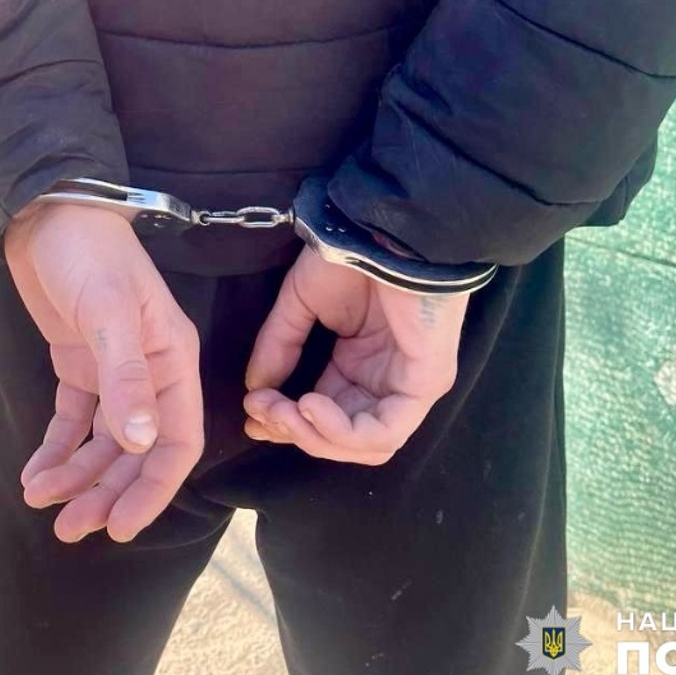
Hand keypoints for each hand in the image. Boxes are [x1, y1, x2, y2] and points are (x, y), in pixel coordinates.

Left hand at [6, 202, 203, 542]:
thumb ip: (124, 378)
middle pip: (136, 453)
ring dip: (77, 477)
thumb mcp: (110, 313)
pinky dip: (56, 450)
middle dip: (105, 493)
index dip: (152, 490)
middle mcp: (149, 374)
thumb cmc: (88, 254)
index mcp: (172, 363)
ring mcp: (113, 372)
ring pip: (103, 444)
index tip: (120, 526)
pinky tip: (35, 473)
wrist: (45, 211)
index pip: (175, 442)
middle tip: (70, 530)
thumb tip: (138, 442)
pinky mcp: (78, 366)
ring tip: (42, 502)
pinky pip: (72, 422)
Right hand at [244, 248, 468, 464]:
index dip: (285, 422)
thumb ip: (279, 347)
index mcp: (358, 366)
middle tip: (261, 413)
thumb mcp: (300, 304)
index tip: (250, 412)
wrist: (387, 227)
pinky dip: (341, 431)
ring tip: (284, 410)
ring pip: (364, 447)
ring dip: (314, 437)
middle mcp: (384, 383)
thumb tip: (254, 390)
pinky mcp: (425, 384)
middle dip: (295, 432)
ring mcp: (408, 387)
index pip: (323, 416)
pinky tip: (309, 404)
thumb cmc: (351, 256)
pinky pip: (384, 432)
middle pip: (341, 440)